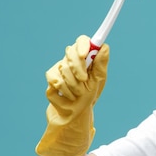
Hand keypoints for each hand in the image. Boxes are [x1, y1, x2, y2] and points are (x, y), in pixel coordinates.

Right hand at [36, 36, 108, 155]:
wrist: (74, 114)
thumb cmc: (88, 96)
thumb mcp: (98, 81)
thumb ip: (100, 64)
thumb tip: (104, 47)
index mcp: (85, 57)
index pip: (82, 41)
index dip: (82, 45)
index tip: (85, 54)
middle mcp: (71, 59)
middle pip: (71, 52)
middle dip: (78, 67)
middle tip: (83, 80)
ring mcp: (60, 67)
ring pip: (63, 67)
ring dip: (73, 84)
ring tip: (78, 94)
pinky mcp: (51, 77)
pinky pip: (55, 79)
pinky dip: (64, 90)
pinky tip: (67, 96)